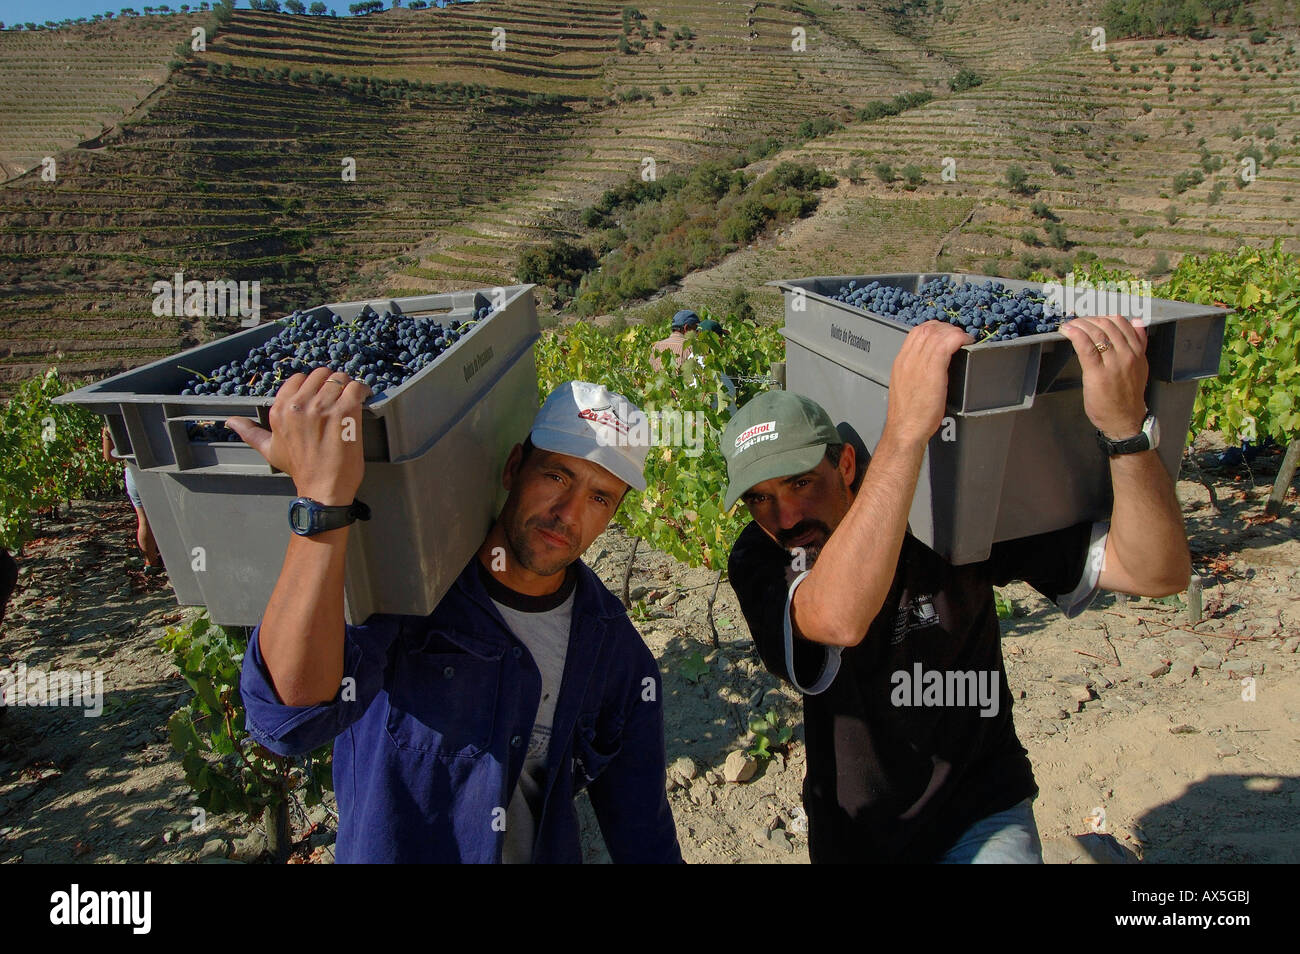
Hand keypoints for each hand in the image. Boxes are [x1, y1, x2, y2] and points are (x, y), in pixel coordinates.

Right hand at [225, 367, 372, 505]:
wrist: (323, 489)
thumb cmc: (300, 470)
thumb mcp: (270, 450)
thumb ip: (250, 432)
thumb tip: (231, 422)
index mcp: (280, 410)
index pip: (298, 379)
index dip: (313, 386)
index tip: (322, 396)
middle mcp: (298, 405)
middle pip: (320, 374)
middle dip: (331, 383)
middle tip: (339, 396)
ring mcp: (322, 408)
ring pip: (339, 378)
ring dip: (348, 386)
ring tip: (352, 398)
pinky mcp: (345, 412)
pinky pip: (355, 387)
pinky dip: (362, 390)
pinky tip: (363, 399)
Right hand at [883, 320, 972, 445]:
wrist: (905, 429)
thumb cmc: (908, 416)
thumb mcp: (907, 388)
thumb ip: (916, 374)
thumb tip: (931, 369)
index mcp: (901, 363)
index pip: (916, 332)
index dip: (934, 328)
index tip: (945, 334)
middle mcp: (908, 359)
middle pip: (927, 329)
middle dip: (946, 328)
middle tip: (958, 336)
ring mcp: (919, 363)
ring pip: (938, 333)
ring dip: (955, 333)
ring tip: (965, 340)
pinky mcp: (933, 370)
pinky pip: (947, 344)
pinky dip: (959, 339)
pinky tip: (967, 342)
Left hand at [1060, 316, 1148, 438]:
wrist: (1125, 419)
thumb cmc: (1128, 395)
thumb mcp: (1140, 366)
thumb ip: (1139, 343)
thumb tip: (1138, 321)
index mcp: (1137, 352)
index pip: (1122, 323)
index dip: (1103, 316)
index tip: (1091, 319)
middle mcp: (1127, 355)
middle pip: (1107, 325)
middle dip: (1089, 320)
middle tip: (1077, 322)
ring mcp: (1113, 364)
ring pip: (1096, 333)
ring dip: (1079, 324)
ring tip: (1069, 325)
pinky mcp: (1098, 373)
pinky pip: (1086, 346)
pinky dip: (1075, 334)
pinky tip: (1066, 331)